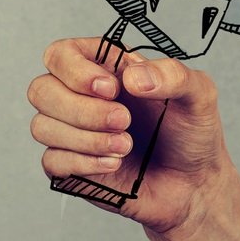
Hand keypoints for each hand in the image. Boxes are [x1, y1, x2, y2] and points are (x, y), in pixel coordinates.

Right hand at [26, 36, 235, 235]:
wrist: (194, 186)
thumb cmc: (191, 134)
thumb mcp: (198, 95)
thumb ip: (173, 75)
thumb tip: (132, 77)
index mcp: (103, 68)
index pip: (60, 54)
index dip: (75, 70)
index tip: (112, 89)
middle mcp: (79, 97)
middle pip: (41, 90)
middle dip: (82, 109)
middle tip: (124, 121)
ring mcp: (71, 133)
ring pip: (42, 127)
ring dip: (86, 139)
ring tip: (126, 146)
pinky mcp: (69, 167)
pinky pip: (51, 161)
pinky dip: (83, 163)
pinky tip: (113, 165)